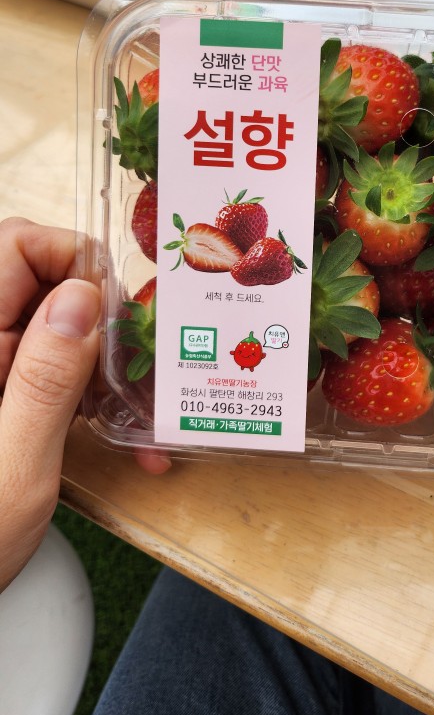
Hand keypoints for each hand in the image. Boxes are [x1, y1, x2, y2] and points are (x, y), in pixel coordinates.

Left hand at [0, 218, 168, 592]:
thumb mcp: (12, 468)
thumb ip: (45, 380)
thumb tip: (80, 298)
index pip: (15, 245)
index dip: (70, 260)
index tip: (110, 312)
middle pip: (44, 283)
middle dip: (103, 320)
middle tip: (137, 372)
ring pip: (59, 328)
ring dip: (106, 364)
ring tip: (139, 417)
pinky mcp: (2, 394)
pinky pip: (54, 369)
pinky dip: (91, 393)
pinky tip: (121, 435)